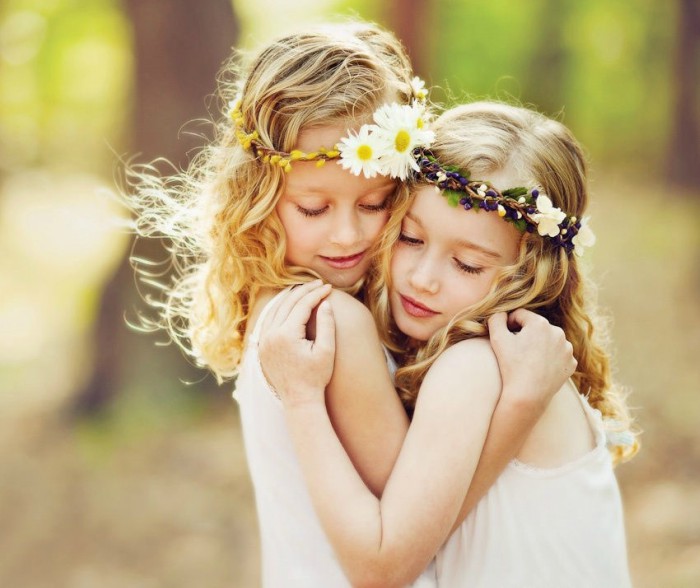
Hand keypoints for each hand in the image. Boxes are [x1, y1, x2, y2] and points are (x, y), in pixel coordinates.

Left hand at [258, 281, 335, 406]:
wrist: (299, 400)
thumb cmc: (316, 377)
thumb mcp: (326, 350)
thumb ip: (326, 324)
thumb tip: (325, 303)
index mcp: (286, 335)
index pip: (302, 305)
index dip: (316, 294)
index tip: (328, 288)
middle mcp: (271, 335)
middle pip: (287, 303)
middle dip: (304, 291)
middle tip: (319, 284)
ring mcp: (264, 340)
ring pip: (276, 309)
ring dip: (291, 298)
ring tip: (306, 289)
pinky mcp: (263, 346)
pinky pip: (270, 320)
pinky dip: (281, 309)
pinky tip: (291, 305)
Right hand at [487, 309, 575, 406]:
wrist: (528, 395)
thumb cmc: (511, 366)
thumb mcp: (497, 339)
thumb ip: (496, 319)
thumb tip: (502, 313)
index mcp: (540, 323)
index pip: (521, 315)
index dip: (509, 324)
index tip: (506, 337)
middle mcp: (558, 332)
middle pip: (536, 327)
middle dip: (526, 334)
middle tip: (516, 350)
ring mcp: (567, 349)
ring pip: (549, 340)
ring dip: (539, 345)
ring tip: (528, 359)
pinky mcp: (571, 363)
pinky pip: (558, 354)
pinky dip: (550, 358)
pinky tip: (540, 367)